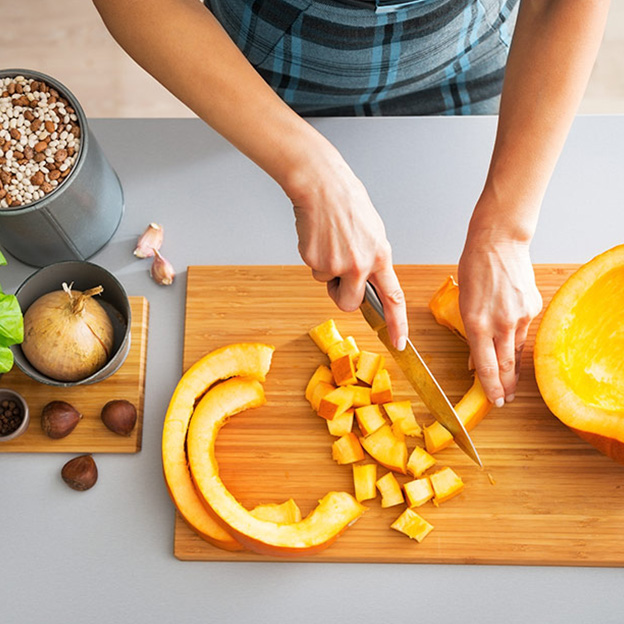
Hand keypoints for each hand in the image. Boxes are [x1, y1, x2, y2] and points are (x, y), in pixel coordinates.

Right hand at [289, 156, 407, 349]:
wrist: (321, 186)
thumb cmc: (347, 203)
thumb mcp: (373, 232)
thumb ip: (373, 259)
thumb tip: (367, 279)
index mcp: (380, 256)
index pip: (393, 298)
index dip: (397, 323)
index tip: (399, 342)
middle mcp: (360, 265)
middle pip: (350, 303)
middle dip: (342, 296)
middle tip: (338, 276)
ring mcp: (337, 264)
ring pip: (328, 284)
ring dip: (327, 270)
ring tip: (330, 241)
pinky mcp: (315, 261)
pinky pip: (314, 270)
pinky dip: (314, 257)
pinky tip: (318, 237)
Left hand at [458, 234, 541, 406]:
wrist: (499, 243)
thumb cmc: (474, 269)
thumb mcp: (463, 303)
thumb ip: (471, 333)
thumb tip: (476, 358)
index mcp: (477, 323)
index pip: (486, 366)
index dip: (491, 387)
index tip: (495, 401)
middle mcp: (500, 323)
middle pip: (505, 365)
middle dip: (506, 386)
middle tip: (506, 400)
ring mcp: (520, 316)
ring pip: (515, 350)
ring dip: (512, 367)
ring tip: (510, 381)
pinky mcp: (532, 308)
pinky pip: (523, 331)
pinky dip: (515, 340)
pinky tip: (512, 344)